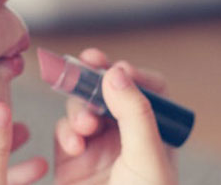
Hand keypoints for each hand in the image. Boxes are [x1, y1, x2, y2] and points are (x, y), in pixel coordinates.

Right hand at [53, 48, 176, 184]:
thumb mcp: (147, 157)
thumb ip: (135, 114)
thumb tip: (116, 72)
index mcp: (156, 134)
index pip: (149, 90)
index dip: (134, 75)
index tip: (119, 69)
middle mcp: (127, 136)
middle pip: (111, 91)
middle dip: (97, 76)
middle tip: (88, 59)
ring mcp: (98, 146)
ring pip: (82, 106)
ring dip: (80, 108)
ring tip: (85, 125)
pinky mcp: (71, 159)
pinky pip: (63, 130)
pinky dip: (66, 132)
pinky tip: (75, 146)